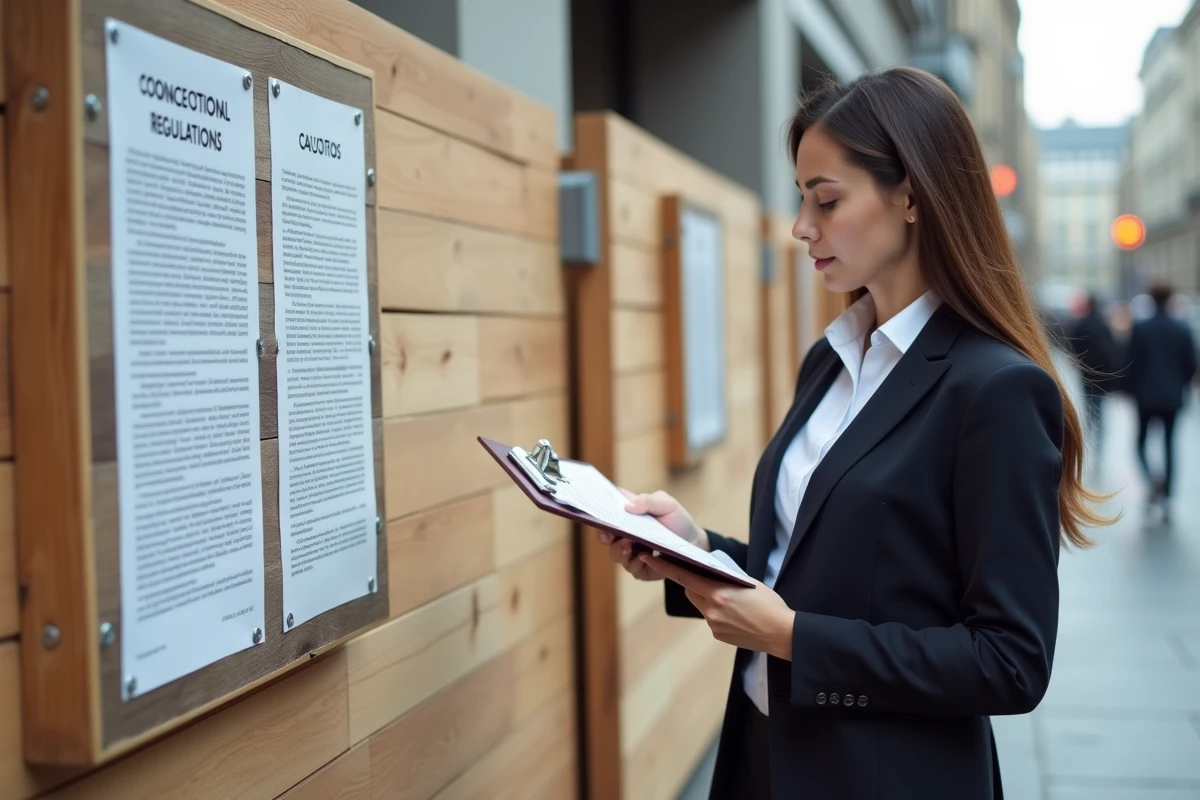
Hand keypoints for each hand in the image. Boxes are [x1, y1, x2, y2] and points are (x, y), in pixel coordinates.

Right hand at [594, 489, 707, 580]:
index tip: (597, 515)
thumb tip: (628, 506)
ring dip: (620, 550)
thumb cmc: (677, 520)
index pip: (605, 513)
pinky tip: (645, 557)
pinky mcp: (640, 568)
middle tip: (609, 535)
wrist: (694, 543)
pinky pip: (632, 568)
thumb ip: (649, 501)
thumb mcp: (667, 505)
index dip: (598, 514)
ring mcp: (630, 553)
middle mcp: (624, 535)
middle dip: (603, 536)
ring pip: (615, 554)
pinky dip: (637, 563)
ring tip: (629, 546)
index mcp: (627, 515)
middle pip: (604, 536)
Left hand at [637, 554, 795, 660]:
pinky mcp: (718, 635)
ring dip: (707, 598)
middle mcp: (712, 610)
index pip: (684, 577)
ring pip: (700, 605)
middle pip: (690, 590)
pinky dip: (717, 612)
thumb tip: (711, 571)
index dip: (664, 567)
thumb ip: (726, 577)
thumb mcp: (749, 583)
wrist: (782, 634)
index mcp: (719, 593)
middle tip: (706, 576)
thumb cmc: (770, 605)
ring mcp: (714, 625)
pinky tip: (736, 614)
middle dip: (694, 582)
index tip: (649, 558)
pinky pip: (710, 618)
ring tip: (730, 600)